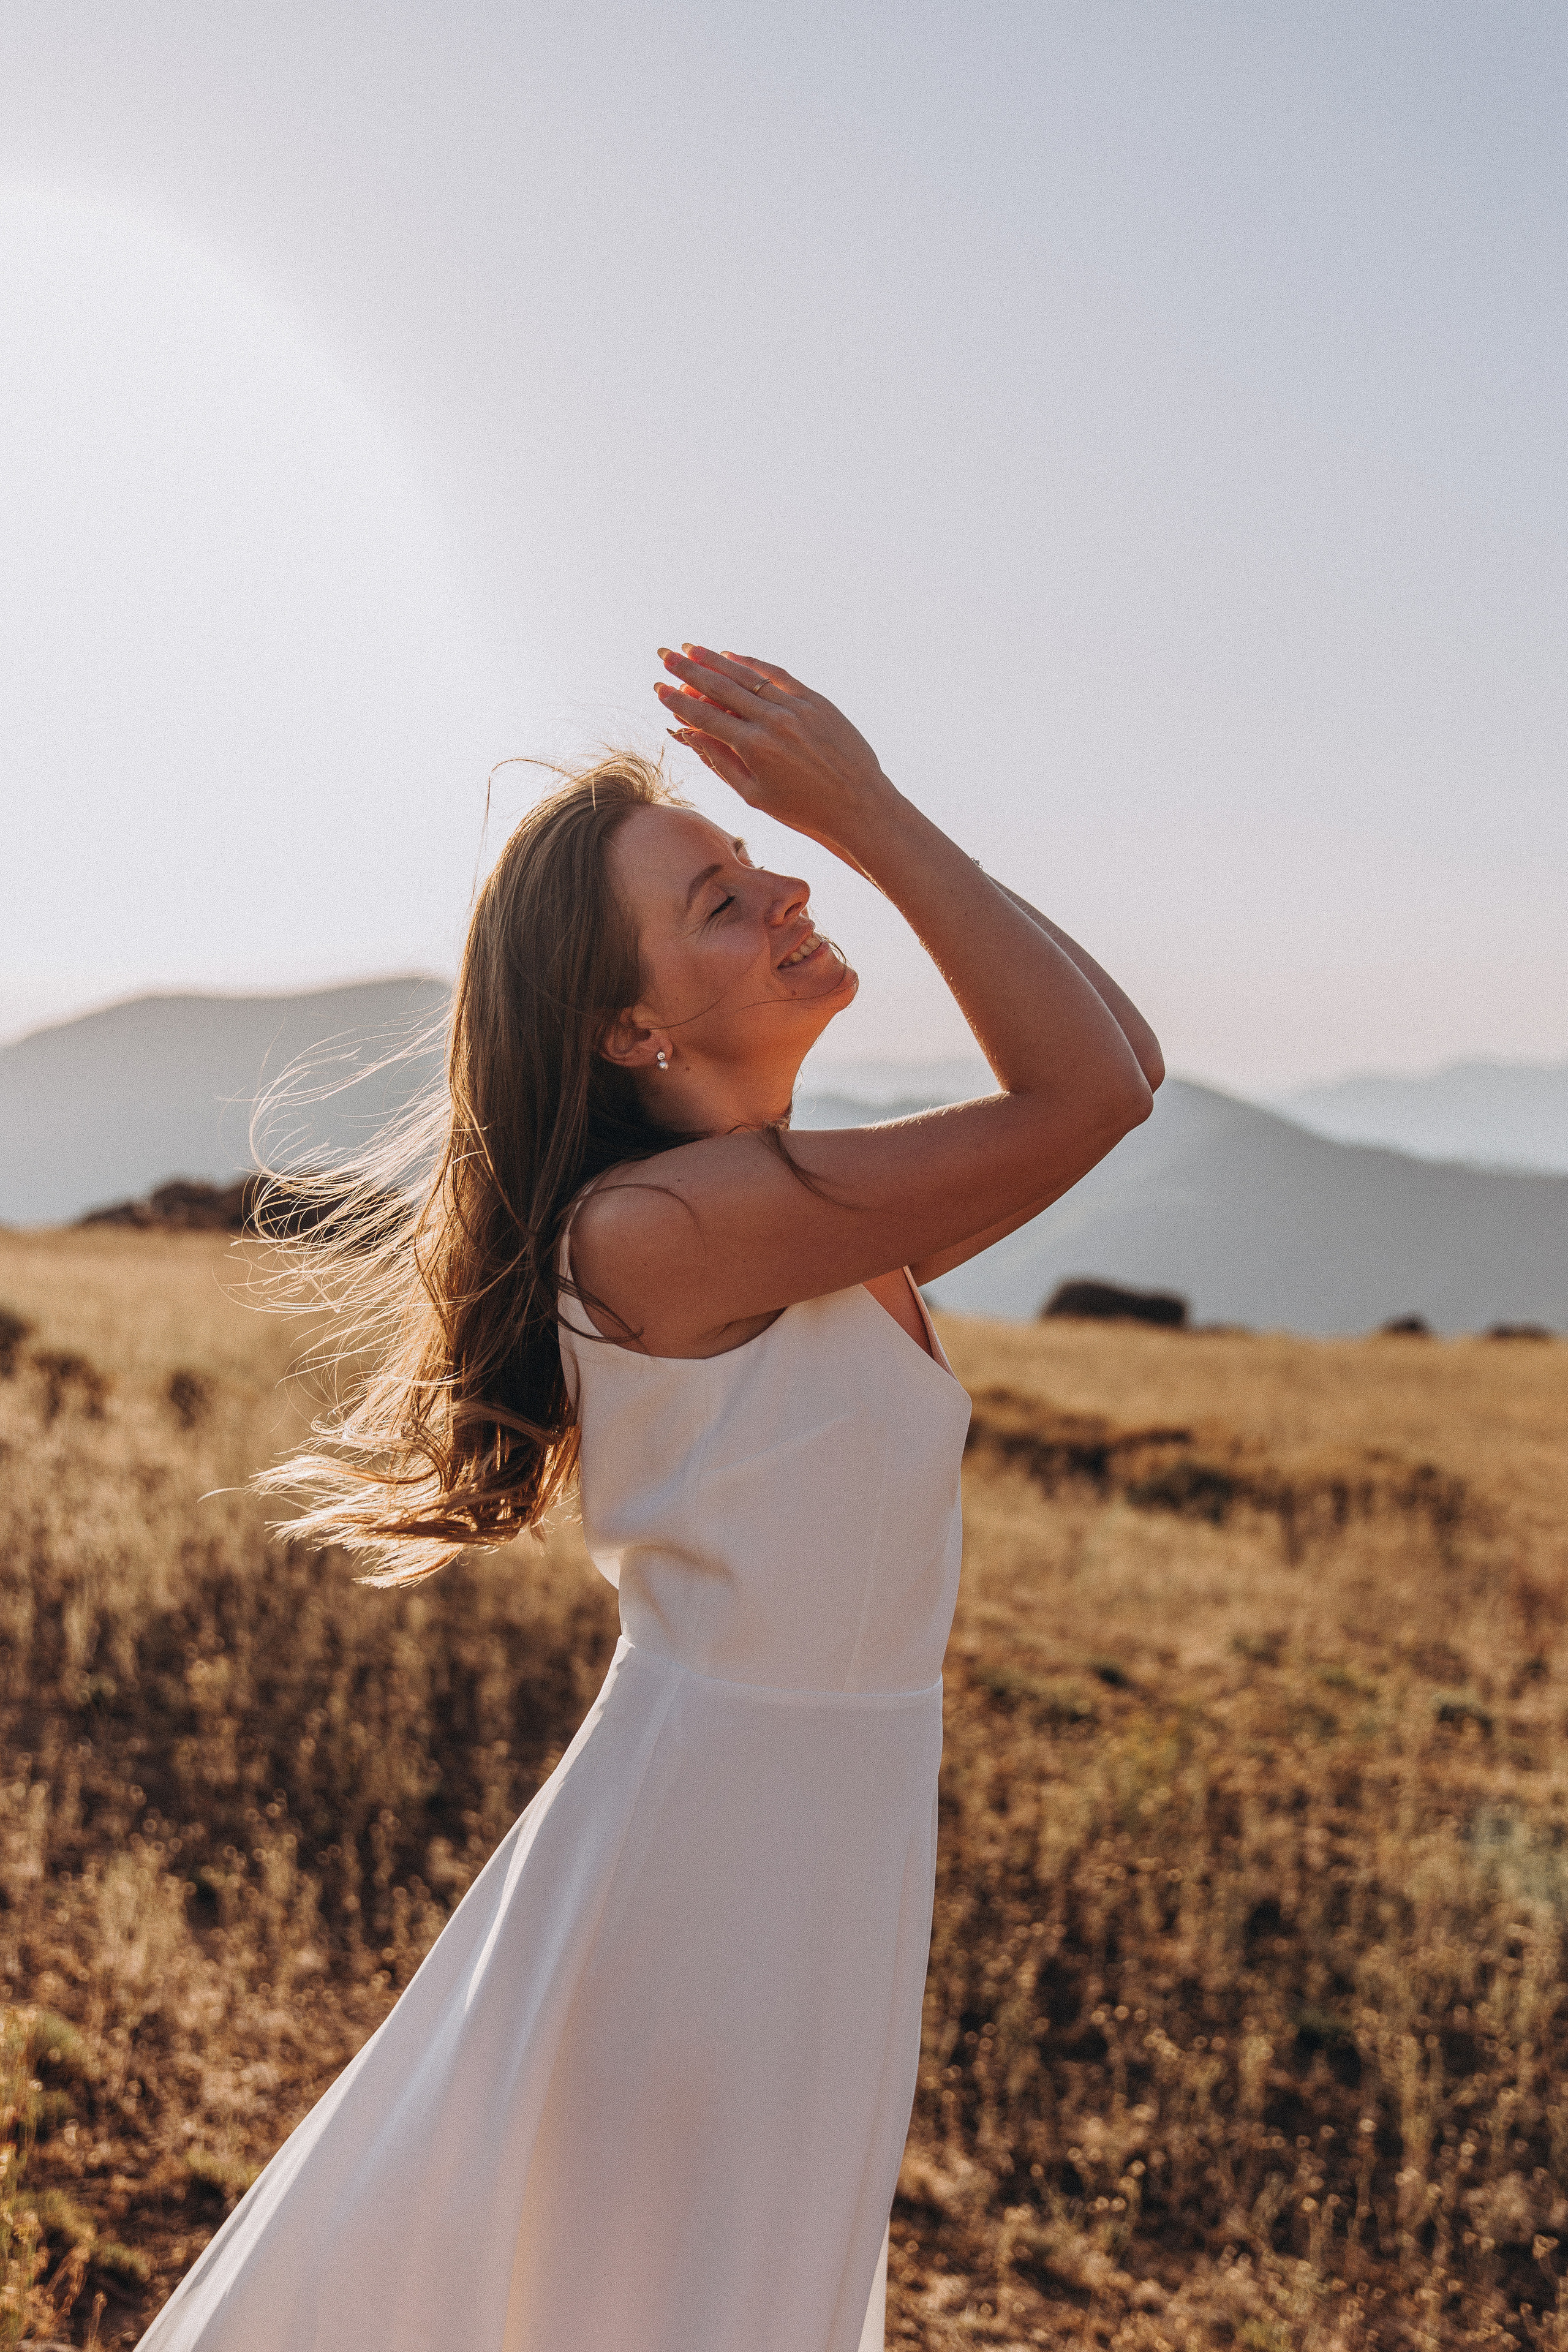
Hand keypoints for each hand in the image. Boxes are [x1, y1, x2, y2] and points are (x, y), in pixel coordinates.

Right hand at [654, 645, 893, 855]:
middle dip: (688, 670)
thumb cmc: (803, 810)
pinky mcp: (816, 701)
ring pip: (747, 676)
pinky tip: (733, 656)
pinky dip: (753, 665)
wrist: (858, 806)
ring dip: (716, 660)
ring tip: (692, 649)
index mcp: (754, 748)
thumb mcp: (754, 795)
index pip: (705, 717)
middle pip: (721, 688)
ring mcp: (797, 708)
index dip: (678, 702)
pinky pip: (778, 675)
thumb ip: (719, 761)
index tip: (658, 687)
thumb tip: (688, 734)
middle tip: (665, 655)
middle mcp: (773, 721)